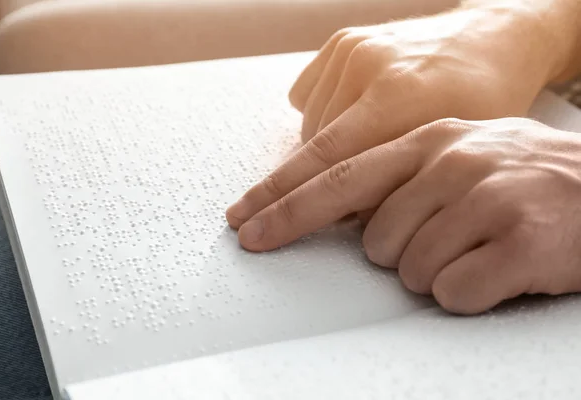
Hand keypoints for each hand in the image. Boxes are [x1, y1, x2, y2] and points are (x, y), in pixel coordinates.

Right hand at [226, 5, 562, 227]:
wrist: (496, 36)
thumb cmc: (489, 97)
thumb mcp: (459, 154)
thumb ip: (402, 187)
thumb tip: (350, 218)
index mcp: (403, 100)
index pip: (328, 168)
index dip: (288, 206)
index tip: (255, 228)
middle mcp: (370, 70)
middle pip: (309, 150)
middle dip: (275, 192)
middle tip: (246, 219)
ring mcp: (354, 52)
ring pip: (311, 128)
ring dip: (323, 156)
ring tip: (358, 159)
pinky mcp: (344, 42)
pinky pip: (310, 96)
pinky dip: (321, 119)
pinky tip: (348, 123)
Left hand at [232, 117, 580, 314]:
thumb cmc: (524, 177)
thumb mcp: (458, 155)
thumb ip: (398, 177)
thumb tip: (338, 208)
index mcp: (428, 139)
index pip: (338, 176)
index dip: (287, 206)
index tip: (248, 228)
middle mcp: (453, 162)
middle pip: (375, 241)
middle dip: (401, 255)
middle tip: (449, 237)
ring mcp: (488, 199)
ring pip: (412, 272)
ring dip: (440, 274)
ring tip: (480, 248)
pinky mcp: (522, 242)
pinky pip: (455, 293)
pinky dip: (470, 294)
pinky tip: (498, 269)